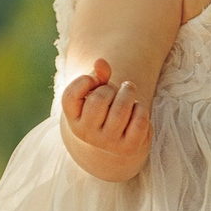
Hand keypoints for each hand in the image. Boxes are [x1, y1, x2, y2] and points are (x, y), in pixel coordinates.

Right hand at [59, 57, 149, 177]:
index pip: (70, 96)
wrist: (118, 142)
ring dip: (128, 93)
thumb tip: (100, 62)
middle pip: (98, 100)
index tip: (94, 80)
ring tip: (129, 92)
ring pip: (121, 109)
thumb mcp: (97, 92)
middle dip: (111, 88)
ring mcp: (107, 143)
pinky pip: (139, 120)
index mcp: (74, 119)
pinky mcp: (128, 147)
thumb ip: (98, 75)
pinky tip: (137, 109)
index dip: (84, 81)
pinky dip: (141, 108)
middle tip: (116, 90)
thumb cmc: (105, 109)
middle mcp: (87, 134)